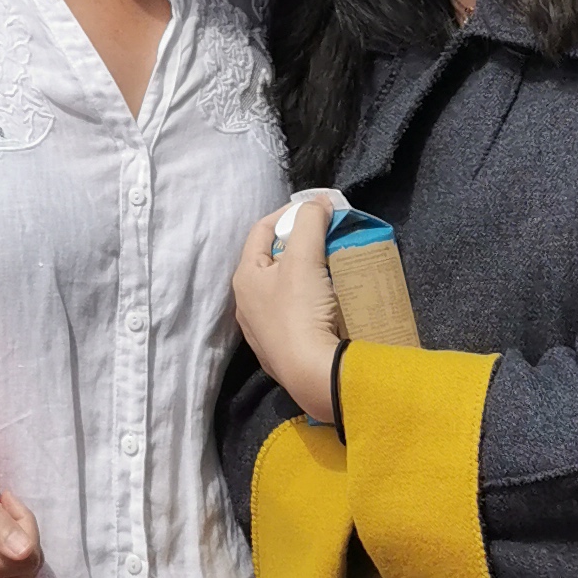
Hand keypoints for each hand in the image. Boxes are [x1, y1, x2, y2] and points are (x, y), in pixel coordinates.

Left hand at [233, 193, 342, 425]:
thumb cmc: (301, 311)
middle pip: (274, 261)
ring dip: (307, 277)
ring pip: (285, 291)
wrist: (312, 374)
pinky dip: (311, 304)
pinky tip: (329, 305)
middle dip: (300, 246)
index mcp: (245, 277)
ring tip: (332, 270)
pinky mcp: (281, 353)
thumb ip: (310, 223)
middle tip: (326, 240)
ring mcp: (263, 332)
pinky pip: (296, 317)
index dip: (287, 213)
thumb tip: (318, 203)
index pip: (261, 230)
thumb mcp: (305, 258)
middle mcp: (247, 304)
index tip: (314, 210)